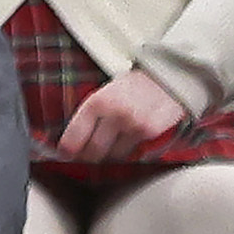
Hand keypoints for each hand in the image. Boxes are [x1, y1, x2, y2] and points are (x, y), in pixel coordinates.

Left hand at [56, 69, 193, 164]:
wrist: (168, 75)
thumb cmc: (135, 84)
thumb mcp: (107, 91)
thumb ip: (91, 114)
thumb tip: (72, 141)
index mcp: (98, 101)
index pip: (74, 137)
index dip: (67, 151)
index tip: (65, 155)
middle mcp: (114, 114)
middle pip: (93, 152)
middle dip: (88, 157)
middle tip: (86, 157)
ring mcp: (133, 125)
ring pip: (113, 157)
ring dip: (109, 156)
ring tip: (111, 146)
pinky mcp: (150, 133)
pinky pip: (132, 155)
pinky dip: (128, 154)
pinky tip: (128, 144)